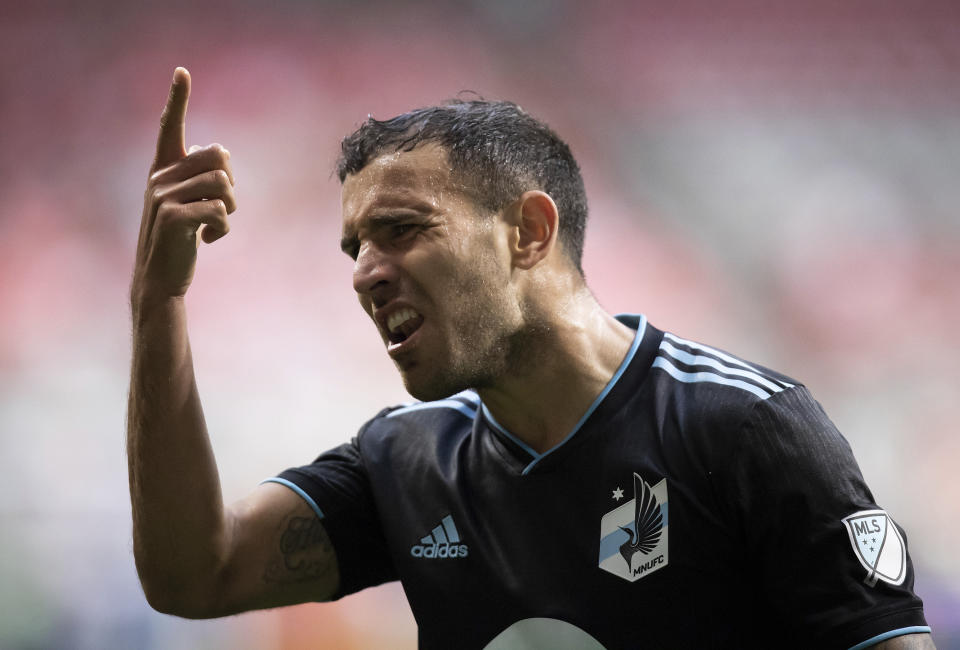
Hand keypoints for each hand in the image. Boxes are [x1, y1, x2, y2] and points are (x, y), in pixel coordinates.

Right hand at [132, 67, 235, 305]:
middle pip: (219, 156)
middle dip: (231, 183)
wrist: (160, 279)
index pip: (170, 128)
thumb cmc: (179, 241)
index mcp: (163, 170)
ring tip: (214, 225)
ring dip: (230, 209)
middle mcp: (159, 177)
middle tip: (220, 209)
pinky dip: (223, 228)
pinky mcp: (173, 218)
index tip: (182, 71)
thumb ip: (198, 177)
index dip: (177, 99)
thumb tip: (217, 152)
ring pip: (223, 184)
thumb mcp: (186, 204)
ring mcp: (164, 196)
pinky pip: (220, 210)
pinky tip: (208, 240)